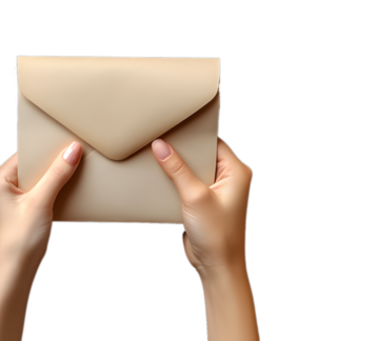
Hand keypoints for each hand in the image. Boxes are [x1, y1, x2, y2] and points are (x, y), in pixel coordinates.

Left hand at [0, 142, 80, 340]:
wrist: (15, 272)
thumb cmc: (17, 242)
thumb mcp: (40, 203)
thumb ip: (57, 175)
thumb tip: (71, 151)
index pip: (28, 152)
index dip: (48, 148)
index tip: (70, 143)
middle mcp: (3, 184)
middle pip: (34, 163)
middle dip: (55, 162)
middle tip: (77, 157)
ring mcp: (13, 197)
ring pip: (40, 178)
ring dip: (57, 177)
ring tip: (75, 174)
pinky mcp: (23, 208)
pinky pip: (42, 190)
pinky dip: (55, 190)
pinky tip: (68, 191)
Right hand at [152, 137, 259, 340]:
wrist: (217, 266)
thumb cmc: (218, 235)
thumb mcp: (195, 196)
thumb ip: (177, 169)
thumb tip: (161, 146)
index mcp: (236, 172)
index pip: (212, 142)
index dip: (193, 135)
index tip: (173, 128)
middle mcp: (228, 179)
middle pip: (201, 155)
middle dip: (181, 151)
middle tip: (160, 141)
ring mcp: (215, 192)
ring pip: (192, 170)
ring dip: (176, 168)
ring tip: (156, 159)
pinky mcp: (203, 203)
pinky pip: (186, 185)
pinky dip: (174, 182)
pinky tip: (159, 180)